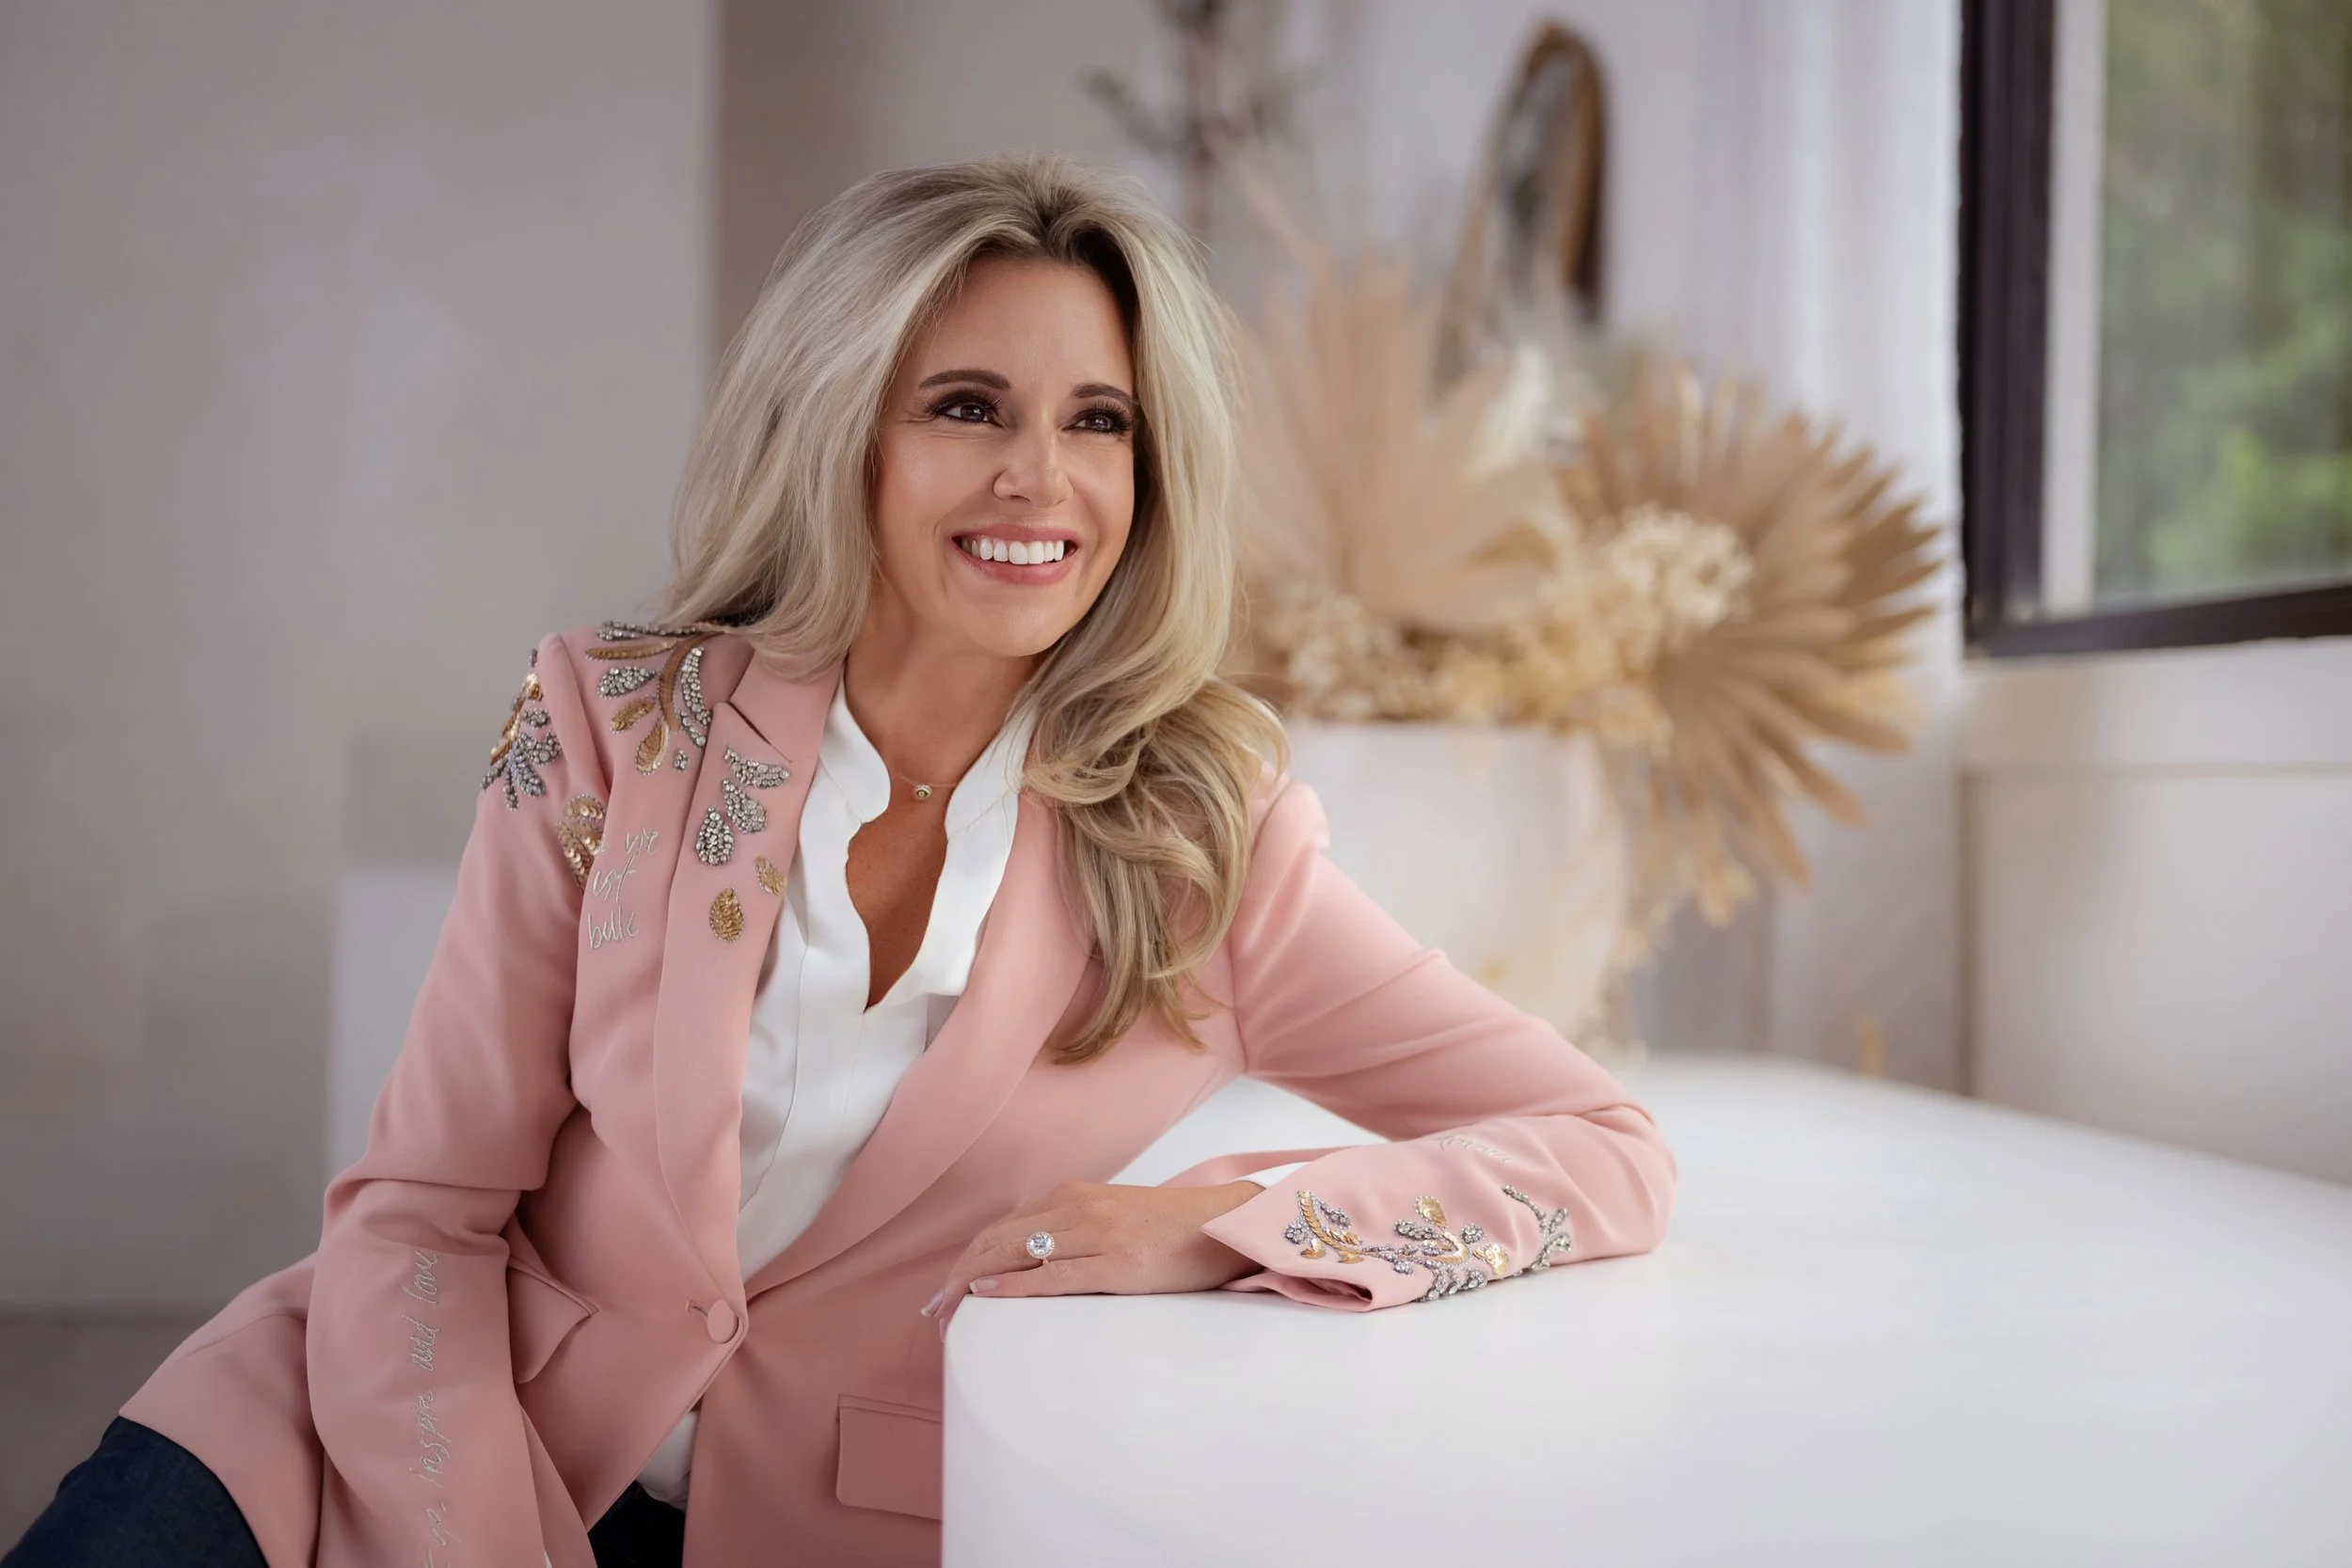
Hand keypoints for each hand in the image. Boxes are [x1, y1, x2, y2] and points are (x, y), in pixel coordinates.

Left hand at [924, 1177, 1266, 1336]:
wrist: (1225, 1224)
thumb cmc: (1172, 1228)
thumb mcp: (1114, 1217)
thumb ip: (1076, 1229)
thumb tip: (1036, 1261)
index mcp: (1074, 1196)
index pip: (1001, 1228)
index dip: (966, 1261)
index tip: (946, 1293)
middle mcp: (1077, 1208)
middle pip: (994, 1241)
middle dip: (956, 1278)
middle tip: (934, 1314)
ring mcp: (1096, 1235)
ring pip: (1012, 1255)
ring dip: (970, 1288)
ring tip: (949, 1320)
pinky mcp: (1117, 1266)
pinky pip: (1050, 1276)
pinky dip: (1009, 1287)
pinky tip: (985, 1299)